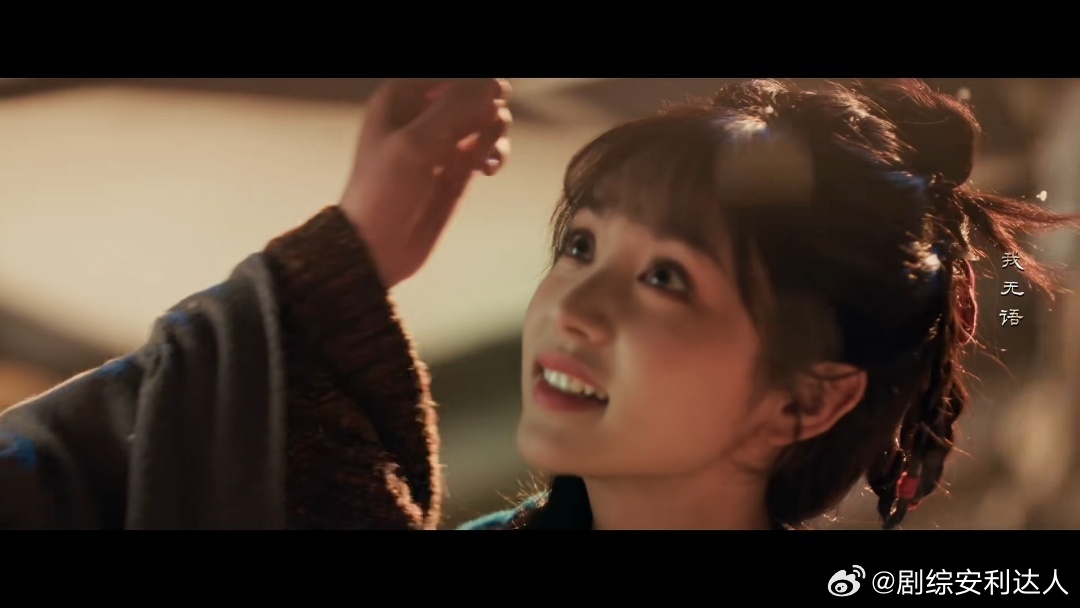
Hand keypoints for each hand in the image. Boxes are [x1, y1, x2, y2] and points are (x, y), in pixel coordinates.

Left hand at [339, 78, 511, 287]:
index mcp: (402, 95)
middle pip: (474, 90)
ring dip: (495, 132)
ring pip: (487, 117)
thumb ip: (455, 109)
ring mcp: (444, 140)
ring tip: (483, 157)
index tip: (495, 96)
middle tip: (485, 132)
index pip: (453, 76)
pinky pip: (489, 147)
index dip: (477, 82)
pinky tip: (488, 170)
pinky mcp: (459, 168)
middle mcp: (424, 112)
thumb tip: (495, 85)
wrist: (377, 246)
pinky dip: (496, 154)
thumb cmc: (384, 190)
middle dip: (487, 108)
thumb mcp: (414, 143)